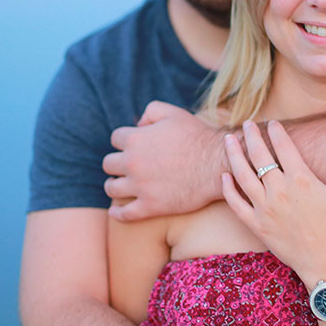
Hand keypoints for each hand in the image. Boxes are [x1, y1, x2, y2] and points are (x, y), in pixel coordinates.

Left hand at [103, 101, 222, 220]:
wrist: (217, 164)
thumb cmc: (197, 137)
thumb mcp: (173, 113)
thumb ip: (150, 111)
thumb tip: (137, 125)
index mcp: (136, 139)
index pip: (115, 139)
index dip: (124, 141)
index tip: (132, 146)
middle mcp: (133, 163)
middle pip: (108, 163)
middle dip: (116, 163)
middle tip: (126, 166)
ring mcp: (140, 187)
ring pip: (111, 188)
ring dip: (114, 185)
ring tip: (121, 185)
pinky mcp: (150, 207)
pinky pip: (124, 214)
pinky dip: (117, 213)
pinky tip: (116, 211)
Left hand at [221, 120, 325, 288]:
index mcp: (302, 180)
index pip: (283, 146)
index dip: (276, 131)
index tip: (272, 122)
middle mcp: (279, 190)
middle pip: (259, 155)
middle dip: (251, 135)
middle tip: (247, 123)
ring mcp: (265, 208)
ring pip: (242, 174)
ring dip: (234, 154)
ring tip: (228, 139)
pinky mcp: (256, 225)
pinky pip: (235, 203)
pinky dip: (228, 188)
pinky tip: (224, 175)